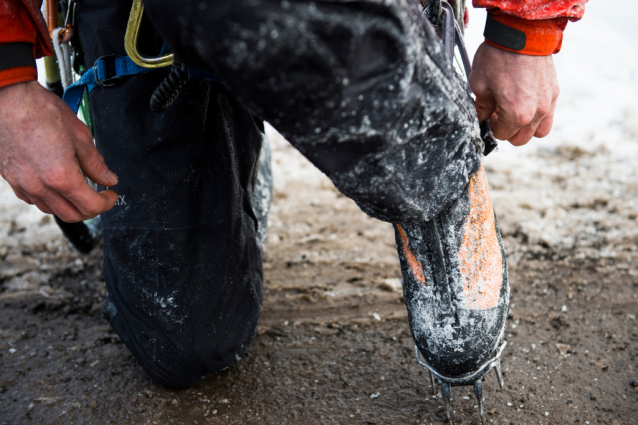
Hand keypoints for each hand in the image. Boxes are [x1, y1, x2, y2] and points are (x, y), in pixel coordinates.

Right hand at [0, 81, 117, 221]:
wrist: (8, 99)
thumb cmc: (40, 111)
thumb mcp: (80, 136)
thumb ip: (96, 163)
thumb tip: (108, 179)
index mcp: (60, 176)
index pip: (90, 206)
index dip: (107, 203)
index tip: (111, 195)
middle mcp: (40, 186)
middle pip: (72, 215)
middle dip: (91, 210)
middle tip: (100, 197)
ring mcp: (23, 185)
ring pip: (52, 210)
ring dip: (70, 206)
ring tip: (80, 191)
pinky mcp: (11, 180)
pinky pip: (34, 200)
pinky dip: (50, 199)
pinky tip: (57, 186)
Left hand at [469, 42, 559, 145]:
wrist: (522, 33)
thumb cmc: (498, 57)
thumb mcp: (479, 84)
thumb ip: (481, 107)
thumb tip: (482, 118)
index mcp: (516, 114)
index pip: (502, 135)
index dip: (492, 128)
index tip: (488, 116)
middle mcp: (536, 112)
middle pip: (522, 139)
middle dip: (508, 131)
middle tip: (498, 115)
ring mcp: (548, 102)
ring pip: (539, 131)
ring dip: (525, 127)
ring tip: (514, 112)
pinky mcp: (555, 91)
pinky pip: (549, 115)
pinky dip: (537, 115)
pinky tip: (525, 101)